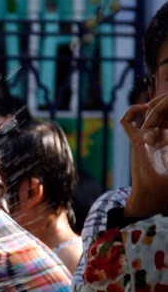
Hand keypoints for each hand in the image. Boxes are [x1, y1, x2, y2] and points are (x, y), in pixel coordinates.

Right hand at [122, 94, 167, 218]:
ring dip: (157, 102)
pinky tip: (143, 108)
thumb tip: (166, 129)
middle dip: (166, 101)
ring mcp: (147, 135)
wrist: (157, 191)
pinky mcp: (136, 140)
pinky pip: (128, 122)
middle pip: (161, 108)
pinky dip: (131, 111)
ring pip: (148, 110)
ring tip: (163, 101)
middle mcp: (159, 133)